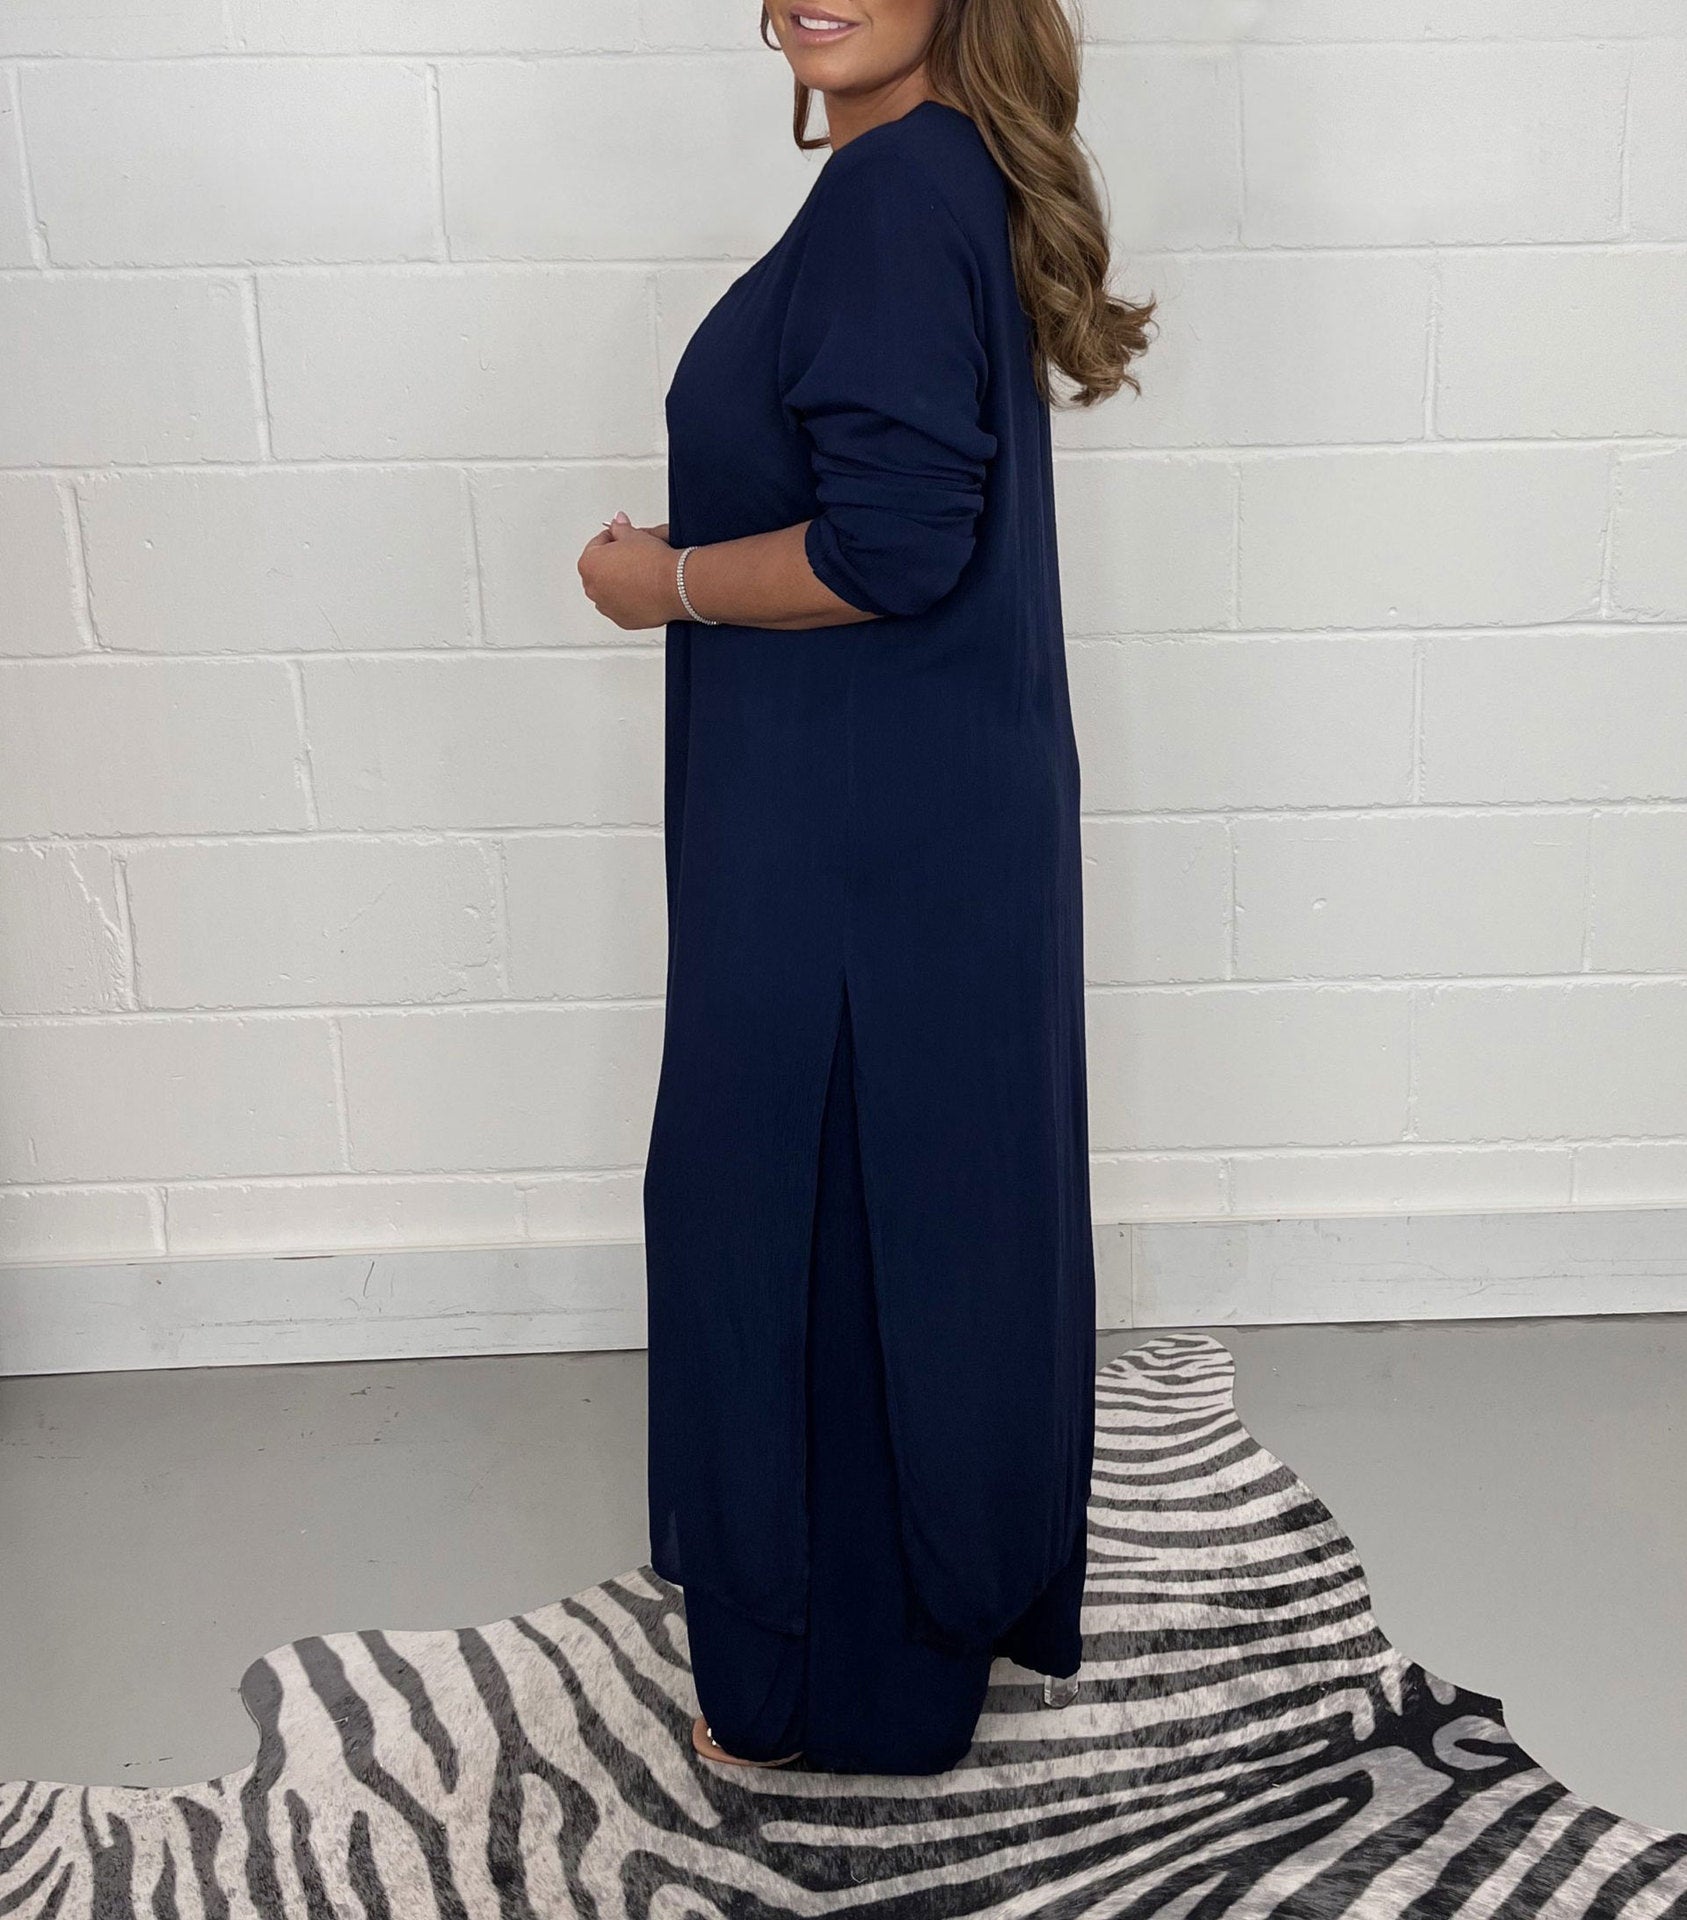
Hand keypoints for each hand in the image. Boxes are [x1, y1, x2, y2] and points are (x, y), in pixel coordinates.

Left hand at [578, 511, 682, 629]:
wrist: (675, 586)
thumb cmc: (654, 563)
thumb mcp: (634, 535)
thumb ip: (620, 529)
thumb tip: (618, 523)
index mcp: (589, 564)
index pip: (597, 545)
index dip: (613, 538)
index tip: (624, 538)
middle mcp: (593, 588)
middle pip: (600, 569)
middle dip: (614, 561)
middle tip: (633, 555)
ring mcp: (606, 606)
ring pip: (609, 590)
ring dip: (619, 582)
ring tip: (640, 573)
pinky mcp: (622, 620)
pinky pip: (621, 606)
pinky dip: (628, 599)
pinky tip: (643, 589)